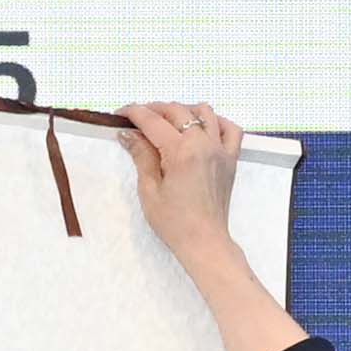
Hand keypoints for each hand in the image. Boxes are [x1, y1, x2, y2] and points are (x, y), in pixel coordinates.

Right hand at [117, 97, 252, 267]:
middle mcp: (203, 144)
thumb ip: (141, 155)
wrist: (204, 241)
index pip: (153, 121)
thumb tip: (128, 134)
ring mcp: (220, 150)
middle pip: (176, 111)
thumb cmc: (174, 223)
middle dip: (154, 109)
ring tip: (168, 120)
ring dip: (183, 110)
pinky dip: (216, 121)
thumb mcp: (149, 189)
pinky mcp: (230, 159)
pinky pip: (230, 129)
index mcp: (181, 152)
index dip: (133, 113)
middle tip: (138, 118)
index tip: (120, 114)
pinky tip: (203, 126)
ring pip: (204, 112)